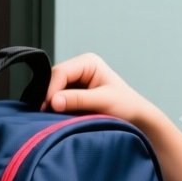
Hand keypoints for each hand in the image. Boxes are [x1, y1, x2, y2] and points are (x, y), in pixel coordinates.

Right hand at [40, 53, 154, 127]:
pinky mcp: (73, 93)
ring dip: (52, 103)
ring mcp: (75, 80)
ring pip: (53, 90)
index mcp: (88, 62)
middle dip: (49, 97)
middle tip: (46, 115)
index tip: (48, 107)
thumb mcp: (103, 101)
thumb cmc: (126, 106)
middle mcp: (79, 68)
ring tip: (51, 117)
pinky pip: (57, 99)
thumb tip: (53, 101)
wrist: (136, 118)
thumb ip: (78, 99)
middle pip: (53, 80)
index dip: (51, 89)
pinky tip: (57, 117)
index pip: (60, 72)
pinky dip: (56, 108)